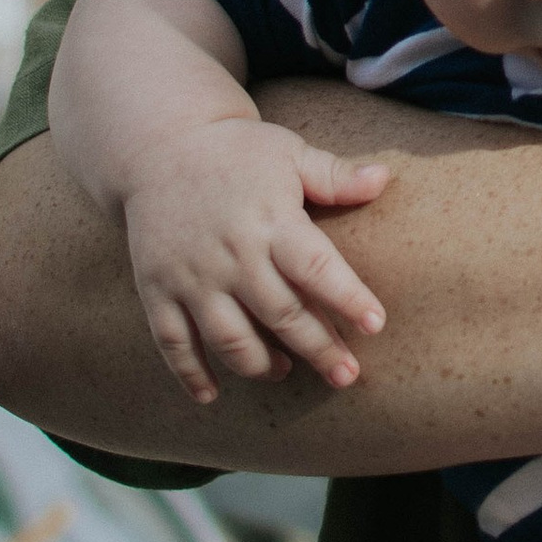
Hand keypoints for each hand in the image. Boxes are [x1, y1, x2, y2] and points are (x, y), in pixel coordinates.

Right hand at [118, 116, 391, 402]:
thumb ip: (334, 175)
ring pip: (228, 338)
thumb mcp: (288, 153)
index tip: (376, 324)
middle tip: (347, 376)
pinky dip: (189, 373)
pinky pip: (172, 342)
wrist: (157, 146)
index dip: (347, 298)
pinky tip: (211, 395)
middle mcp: (232, 255)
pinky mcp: (157, 289)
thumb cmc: (236, 152)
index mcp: (270, 221)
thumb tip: (384, 179)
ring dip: (260, 365)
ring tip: (286, 371)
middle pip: (281, 314)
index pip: (315, 267)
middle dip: (318, 348)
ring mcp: (191, 276)